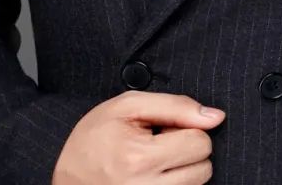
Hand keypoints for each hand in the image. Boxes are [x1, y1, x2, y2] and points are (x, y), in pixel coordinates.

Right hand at [52, 90, 224, 183]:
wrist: (65, 175)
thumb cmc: (95, 136)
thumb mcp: (128, 107)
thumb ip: (175, 106)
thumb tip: (216, 117)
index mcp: (139, 158)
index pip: (200, 142)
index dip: (186, 128)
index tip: (165, 128)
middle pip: (203, 168)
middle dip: (188, 150)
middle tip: (159, 145)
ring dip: (183, 170)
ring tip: (154, 161)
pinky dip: (176, 184)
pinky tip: (155, 176)